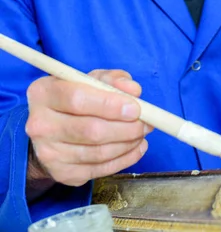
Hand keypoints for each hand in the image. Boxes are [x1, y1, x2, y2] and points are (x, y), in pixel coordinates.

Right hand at [26, 70, 150, 187]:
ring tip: (142, 133)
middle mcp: (40, 124)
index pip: (78, 99)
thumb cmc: (75, 97)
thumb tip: (134, 90)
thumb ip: (113, 80)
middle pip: (90, 130)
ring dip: (128, 144)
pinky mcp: (62, 174)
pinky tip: (136, 147)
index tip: (135, 108)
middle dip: (126, 128)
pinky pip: (99, 169)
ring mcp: (49, 153)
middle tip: (147, 123)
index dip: (110, 105)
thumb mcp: (91, 79)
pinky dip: (124, 159)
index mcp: (43, 93)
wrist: (51, 130)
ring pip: (98, 152)